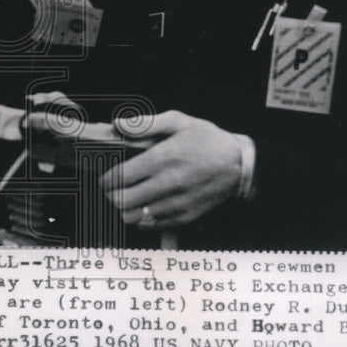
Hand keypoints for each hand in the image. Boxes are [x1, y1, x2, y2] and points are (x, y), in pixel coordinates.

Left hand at [102, 110, 243, 228]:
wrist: (240, 165)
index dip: (106, 178)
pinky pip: (151, 225)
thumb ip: (145, 124)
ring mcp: (176, 203)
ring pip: (133, 216)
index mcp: (163, 158)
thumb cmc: (208, 140)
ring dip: (124, 208)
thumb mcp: (179, 121)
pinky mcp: (184, 217)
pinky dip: (142, 218)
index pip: (120, 176)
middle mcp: (167, 184)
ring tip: (128, 197)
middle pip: (122, 200)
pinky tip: (146, 206)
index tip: (106, 176)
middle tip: (113, 188)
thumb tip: (117, 125)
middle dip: (111, 194)